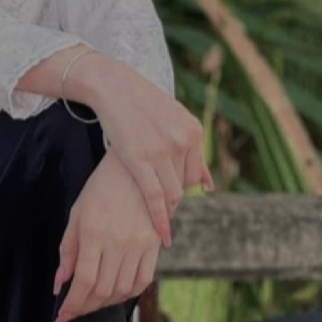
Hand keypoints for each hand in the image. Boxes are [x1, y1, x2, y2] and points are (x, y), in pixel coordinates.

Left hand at [52, 147, 161, 321]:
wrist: (136, 169)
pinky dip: (128, 294)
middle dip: (85, 307)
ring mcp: (139, 245)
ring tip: (91, 303)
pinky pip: (143, 281)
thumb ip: (67, 251)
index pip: (83, 281)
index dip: (72, 306)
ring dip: (104, 303)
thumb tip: (59, 285)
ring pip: (122, 289)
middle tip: (74, 311)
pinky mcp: (154, 245)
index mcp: (93, 233)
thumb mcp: (76, 215)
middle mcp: (117, 242)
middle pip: (102, 290)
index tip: (61, 318)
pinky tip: (115, 294)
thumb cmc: (100, 190)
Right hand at [88, 56, 213, 246]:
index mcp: (193, 131)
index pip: (196, 174)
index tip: (174, 202)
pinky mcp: (140, 160)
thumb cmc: (140, 103)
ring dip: (168, 214)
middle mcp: (183, 141)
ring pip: (172, 195)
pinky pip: (155, 197)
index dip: (185, 191)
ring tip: (160, 227)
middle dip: (174, 203)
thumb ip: (192, 151)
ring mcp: (162, 151)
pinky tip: (162, 236)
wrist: (113, 86)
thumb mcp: (174, 120)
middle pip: (185, 186)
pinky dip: (160, 219)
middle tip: (164, 217)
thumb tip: (209, 185)